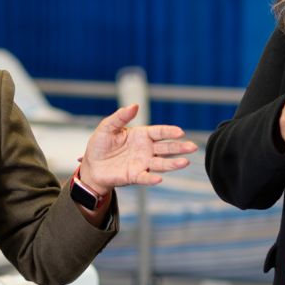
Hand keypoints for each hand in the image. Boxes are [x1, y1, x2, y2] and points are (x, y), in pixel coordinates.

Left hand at [77, 103, 196, 190]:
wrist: (92, 166)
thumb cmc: (100, 145)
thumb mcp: (107, 127)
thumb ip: (121, 117)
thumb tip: (134, 105)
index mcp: (141, 136)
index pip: (159, 132)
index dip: (169, 132)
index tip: (180, 132)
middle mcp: (145, 150)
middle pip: (166, 148)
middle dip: (179, 148)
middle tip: (192, 147)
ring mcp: (142, 164)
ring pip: (161, 164)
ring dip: (173, 164)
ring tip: (185, 162)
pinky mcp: (134, 176)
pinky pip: (145, 177)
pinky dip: (152, 178)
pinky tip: (159, 178)